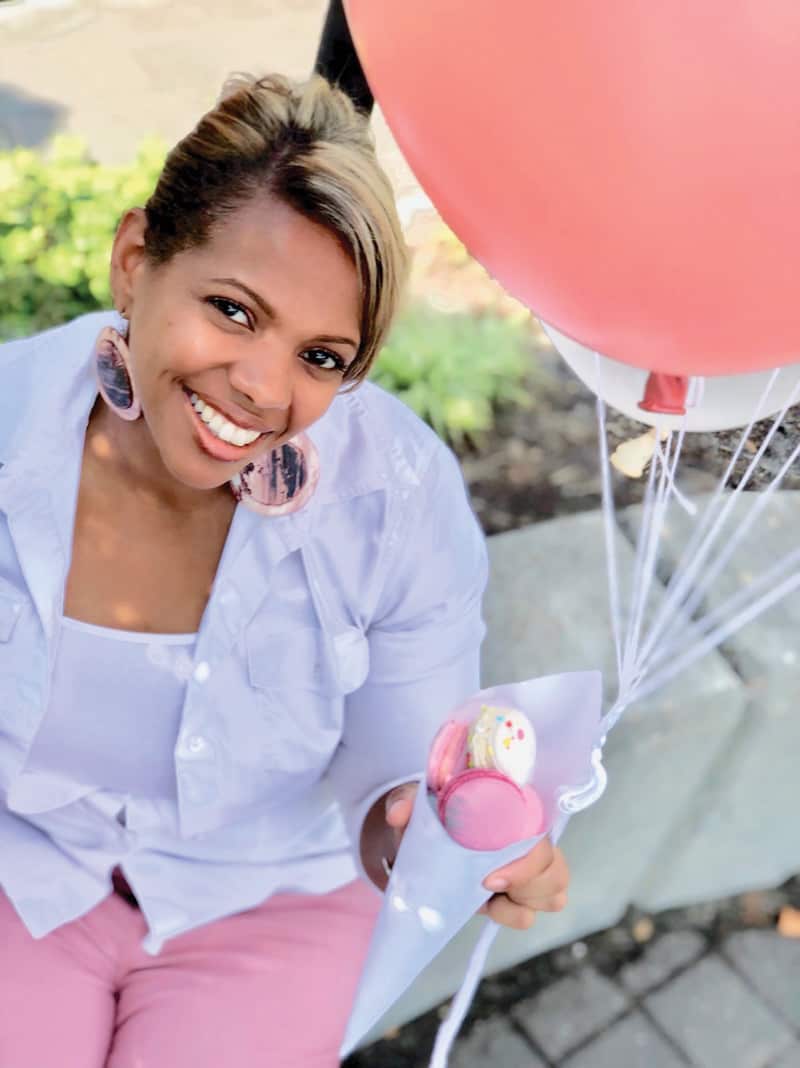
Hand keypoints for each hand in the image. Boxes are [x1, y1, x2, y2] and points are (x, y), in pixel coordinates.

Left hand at [361, 781, 569, 931]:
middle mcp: (527, 834)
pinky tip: (494, 906)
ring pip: (555, 889)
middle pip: (554, 866)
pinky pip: (537, 909)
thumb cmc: (426, 815)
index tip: (489, 878)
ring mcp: (528, 865)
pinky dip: (517, 914)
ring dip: (525, 900)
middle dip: (526, 885)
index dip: (525, 861)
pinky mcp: (518, 893)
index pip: (540, 832)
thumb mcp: (413, 803)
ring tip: (492, 899)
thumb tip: (398, 813)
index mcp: (510, 806)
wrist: (418, 838)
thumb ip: (405, 801)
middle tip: (487, 887)